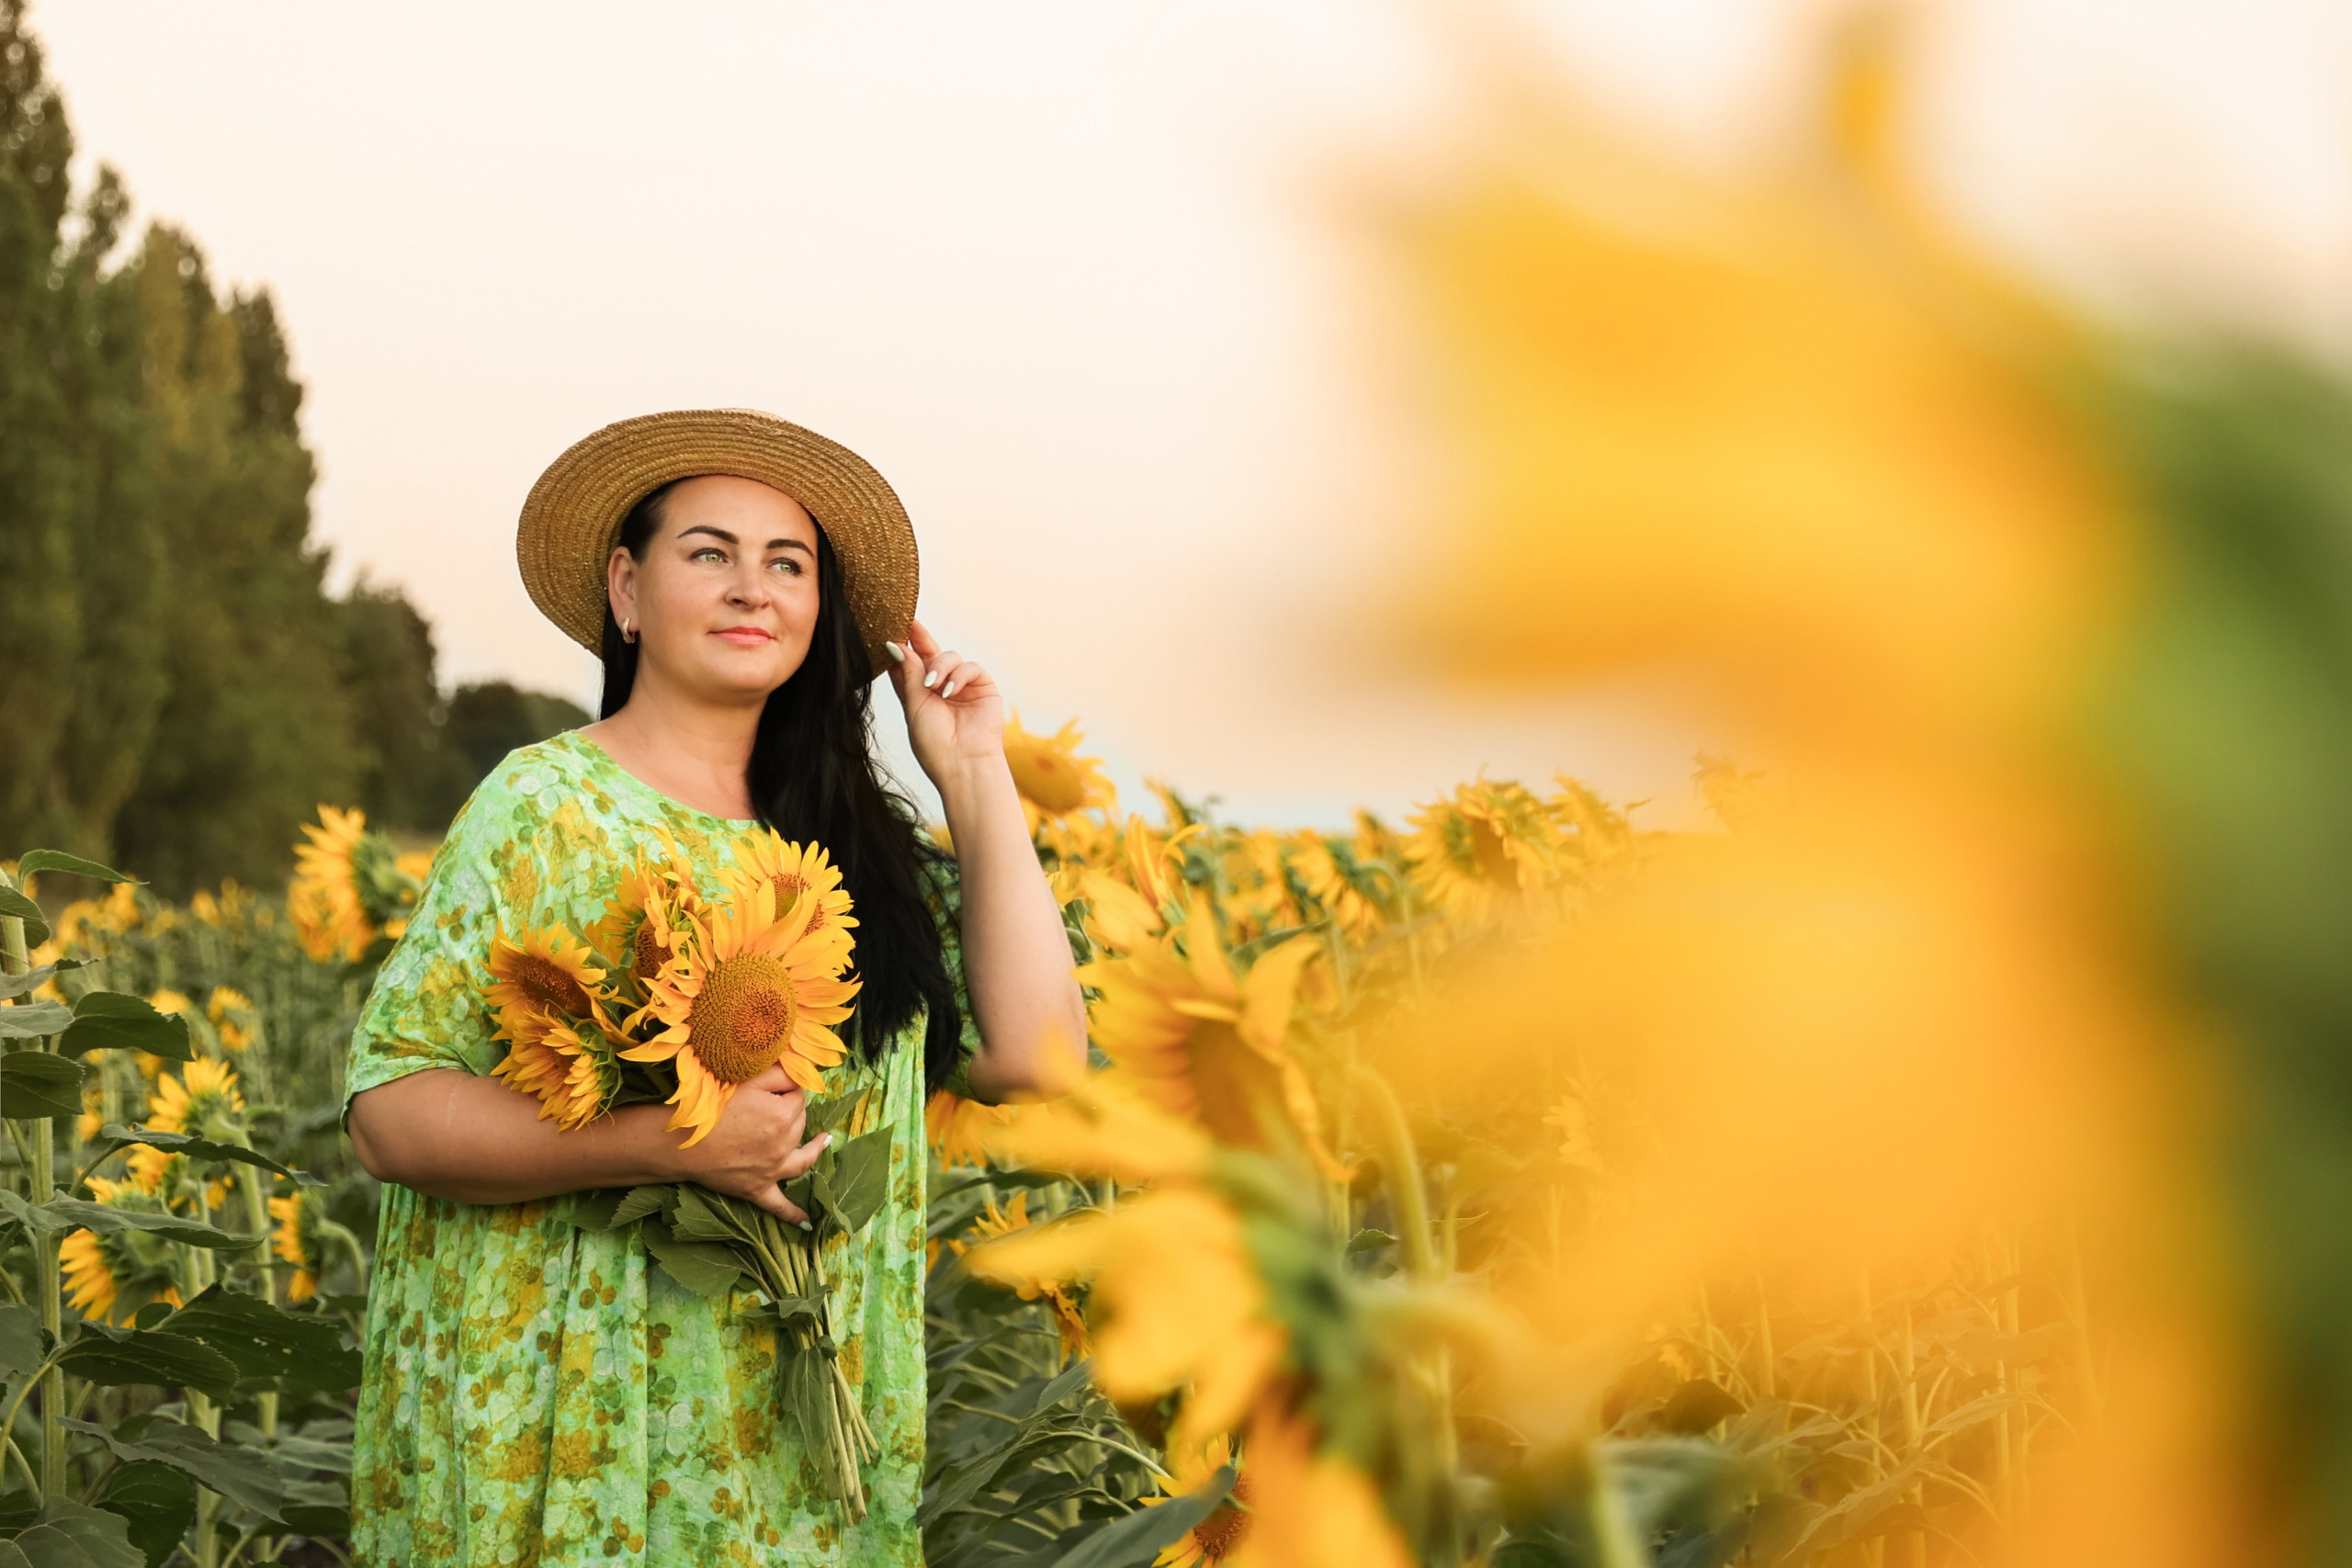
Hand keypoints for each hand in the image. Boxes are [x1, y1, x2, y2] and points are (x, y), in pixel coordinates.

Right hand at [665, 1065, 829, 1223]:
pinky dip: (793, 1213)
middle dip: (792, 1112)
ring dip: (815, 1151)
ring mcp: (773, 1170)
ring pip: (802, 1159)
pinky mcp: (757, 1189)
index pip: (798, 1097)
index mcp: (784, 1116)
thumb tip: (800, 1075)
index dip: (786, 1090)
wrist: (682, 1141)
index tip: (773, 1087)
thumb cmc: (712, 1107)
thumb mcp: (748, 1079)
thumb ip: (780, 1074)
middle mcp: (784, 1145)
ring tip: (825, 1141)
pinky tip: (807, 1221)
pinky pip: (779, 1205)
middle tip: (773, 1105)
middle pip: (800, 1124)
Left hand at [885, 616, 1005, 786]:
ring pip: (949, 657)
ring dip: (939, 667)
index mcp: (919, 694)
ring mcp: (962, 686)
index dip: (902, 648)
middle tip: (911, 624)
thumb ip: (908, 674)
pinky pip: (970, 667)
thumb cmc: (934, 744)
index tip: (890, 631)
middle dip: (920, 639)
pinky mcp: (983, 687)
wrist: (963, 764)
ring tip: (934, 686)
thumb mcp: (914, 706)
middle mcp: (940, 687)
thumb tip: (896, 645)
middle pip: (929, 654)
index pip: (909, 664)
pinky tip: (950, 691)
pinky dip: (959, 675)